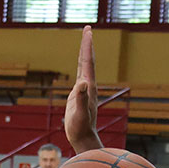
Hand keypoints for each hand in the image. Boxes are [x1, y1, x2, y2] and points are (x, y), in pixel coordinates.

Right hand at [65, 26, 102, 152]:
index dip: (87, 46)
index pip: (88, 61)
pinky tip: (81, 64)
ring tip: (85, 41)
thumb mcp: (79, 113)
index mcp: (89, 86)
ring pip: (85, 67)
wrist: (84, 138)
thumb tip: (82, 83)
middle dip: (87, 44)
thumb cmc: (80, 127)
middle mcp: (89, 86)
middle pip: (88, 61)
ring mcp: (85, 90)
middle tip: (88, 29)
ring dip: (85, 53)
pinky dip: (81, 66)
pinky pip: (81, 75)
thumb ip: (81, 98)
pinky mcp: (80, 95)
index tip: (88, 31)